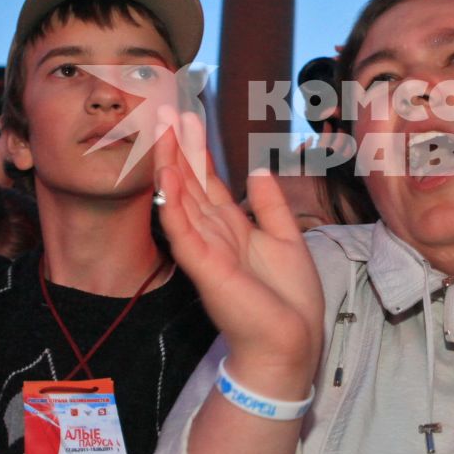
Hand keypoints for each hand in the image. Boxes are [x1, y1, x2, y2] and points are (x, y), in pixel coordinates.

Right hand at [153, 105, 324, 392]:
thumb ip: (270, 207)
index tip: (187, 117)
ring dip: (172, 163)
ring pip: (183, 199)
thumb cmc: (288, 301)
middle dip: (180, 146)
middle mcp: (214, 235)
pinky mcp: (205, 267)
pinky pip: (185, 230)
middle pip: (192, 182)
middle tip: (165, 110)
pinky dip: (174, 203)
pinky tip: (168, 176)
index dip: (198, 150)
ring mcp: (206, 249)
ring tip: (164, 129)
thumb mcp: (287, 240)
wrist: (289, 343)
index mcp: (233, 228)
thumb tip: (259, 170)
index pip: (209, 182)